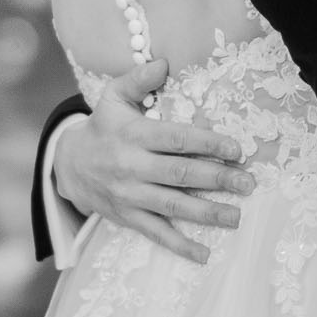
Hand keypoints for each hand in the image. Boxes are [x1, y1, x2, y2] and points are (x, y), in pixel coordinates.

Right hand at [52, 60, 251, 267]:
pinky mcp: (127, 217)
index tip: (236, 149)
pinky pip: (156, 233)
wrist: (68, 166)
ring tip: (236, 216)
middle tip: (248, 183)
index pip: (176, 139)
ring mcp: (130, 195)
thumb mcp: (113, 97)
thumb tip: (164, 62)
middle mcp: (132, 166)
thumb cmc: (102, 127)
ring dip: (207, 212)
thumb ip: (138, 79)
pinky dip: (180, 245)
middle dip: (217, 178)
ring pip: (173, 205)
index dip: (207, 143)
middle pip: (180, 173)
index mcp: (134, 135)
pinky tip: (204, 253)